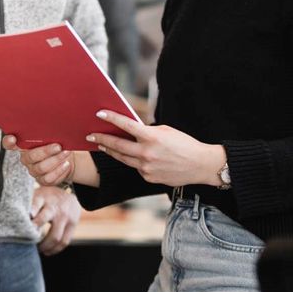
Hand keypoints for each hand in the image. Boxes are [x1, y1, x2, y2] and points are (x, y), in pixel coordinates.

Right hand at [2, 134, 73, 185]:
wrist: (66, 156)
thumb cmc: (56, 141)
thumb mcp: (51, 135)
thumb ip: (47, 131)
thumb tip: (53, 124)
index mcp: (23, 145)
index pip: (9, 144)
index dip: (8, 142)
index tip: (12, 138)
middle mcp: (26, 158)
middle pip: (31, 156)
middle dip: (45, 151)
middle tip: (58, 146)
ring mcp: (33, 170)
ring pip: (41, 167)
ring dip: (56, 160)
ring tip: (65, 152)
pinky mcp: (42, 180)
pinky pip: (48, 177)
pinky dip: (59, 170)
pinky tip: (66, 164)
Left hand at [31, 185, 80, 255]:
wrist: (69, 196)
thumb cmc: (47, 198)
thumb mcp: (38, 195)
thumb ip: (29, 205)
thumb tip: (19, 218)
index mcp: (44, 198)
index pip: (36, 203)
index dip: (32, 211)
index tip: (27, 222)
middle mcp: (55, 207)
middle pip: (46, 222)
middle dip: (35, 234)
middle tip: (30, 242)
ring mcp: (65, 217)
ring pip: (56, 237)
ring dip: (46, 247)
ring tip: (40, 250)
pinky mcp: (73, 225)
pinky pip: (65, 241)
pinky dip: (56, 249)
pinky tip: (48, 252)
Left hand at [86, 110, 224, 187]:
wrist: (201, 165)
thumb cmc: (185, 144)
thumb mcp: (166, 131)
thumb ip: (147, 132)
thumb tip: (130, 131)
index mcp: (152, 137)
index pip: (126, 125)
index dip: (111, 118)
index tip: (99, 114)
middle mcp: (147, 153)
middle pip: (118, 145)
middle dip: (102, 139)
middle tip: (91, 135)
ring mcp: (147, 168)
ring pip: (123, 158)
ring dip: (111, 151)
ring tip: (102, 145)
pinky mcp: (149, 178)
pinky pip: (136, 168)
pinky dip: (133, 162)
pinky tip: (131, 157)